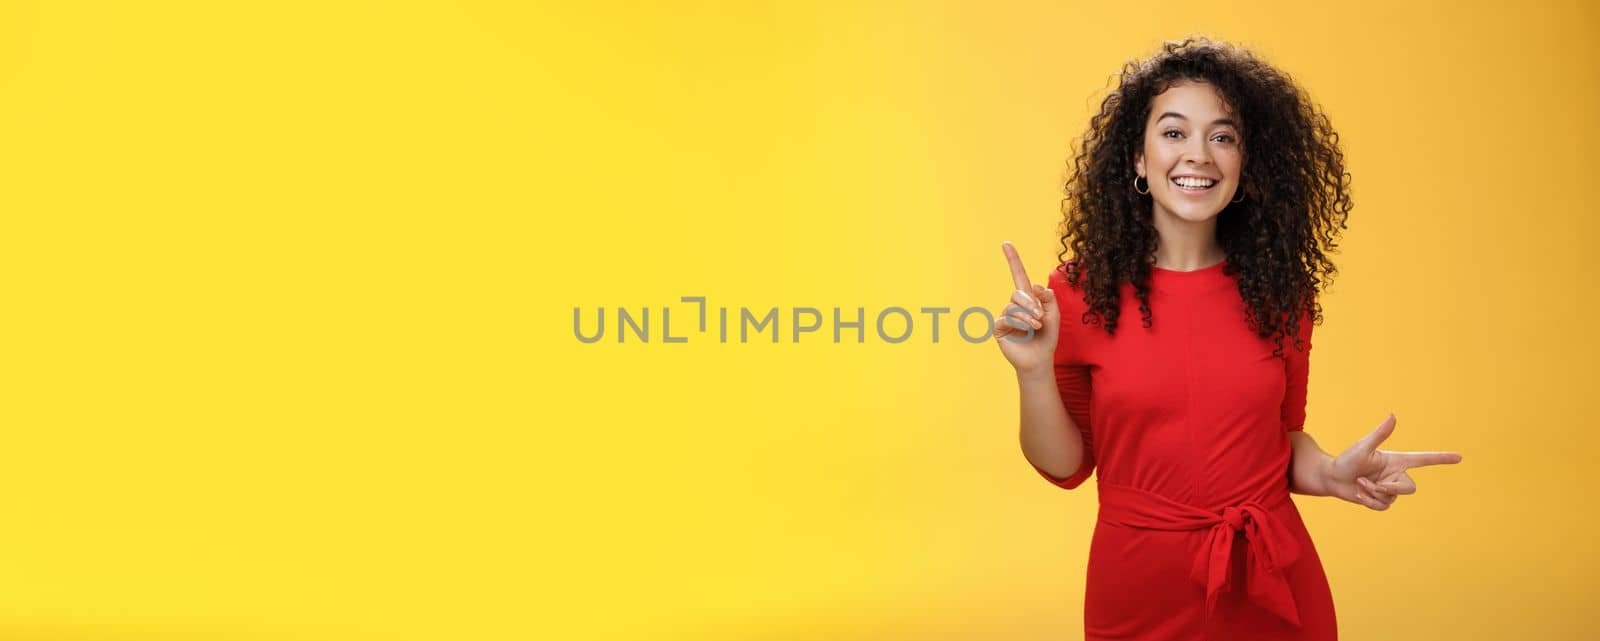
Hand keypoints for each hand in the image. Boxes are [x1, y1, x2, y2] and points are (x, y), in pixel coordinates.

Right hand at [993, 241, 1058, 375]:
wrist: (1040, 358)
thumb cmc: (1047, 337)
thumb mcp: (1054, 314)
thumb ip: (1048, 298)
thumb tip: (1034, 285)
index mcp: (1027, 298)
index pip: (1018, 275)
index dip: (1013, 259)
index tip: (1006, 243)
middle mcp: (1014, 304)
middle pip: (1018, 293)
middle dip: (1031, 304)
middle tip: (1040, 318)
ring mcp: (1004, 316)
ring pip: (1013, 306)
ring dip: (1028, 316)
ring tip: (1036, 327)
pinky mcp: (999, 328)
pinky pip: (1007, 318)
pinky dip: (1020, 324)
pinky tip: (1026, 332)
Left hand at [1328, 413, 1462, 510]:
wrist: (1331, 477)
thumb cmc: (1346, 459)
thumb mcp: (1363, 447)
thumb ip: (1380, 434)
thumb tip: (1393, 416)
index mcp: (1396, 461)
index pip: (1423, 460)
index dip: (1441, 458)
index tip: (1459, 457)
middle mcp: (1395, 474)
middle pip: (1409, 488)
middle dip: (1389, 488)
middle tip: (1367, 481)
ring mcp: (1389, 488)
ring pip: (1392, 498)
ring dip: (1373, 492)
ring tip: (1360, 483)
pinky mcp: (1380, 500)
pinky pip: (1383, 506)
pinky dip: (1369, 501)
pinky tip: (1359, 493)